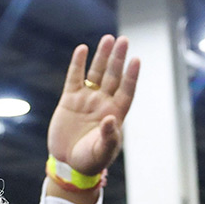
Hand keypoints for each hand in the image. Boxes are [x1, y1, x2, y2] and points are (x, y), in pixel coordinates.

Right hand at [47, 35, 139, 177]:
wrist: (68, 164)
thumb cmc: (90, 161)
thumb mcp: (102, 152)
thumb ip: (109, 137)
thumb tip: (111, 119)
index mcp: (115, 114)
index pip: (126, 91)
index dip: (131, 76)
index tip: (136, 60)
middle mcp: (103, 103)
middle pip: (113, 76)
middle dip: (118, 59)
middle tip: (123, 40)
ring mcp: (87, 99)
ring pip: (96, 73)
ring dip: (102, 56)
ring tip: (108, 39)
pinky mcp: (70, 99)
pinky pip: (75, 77)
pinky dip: (78, 64)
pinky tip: (82, 49)